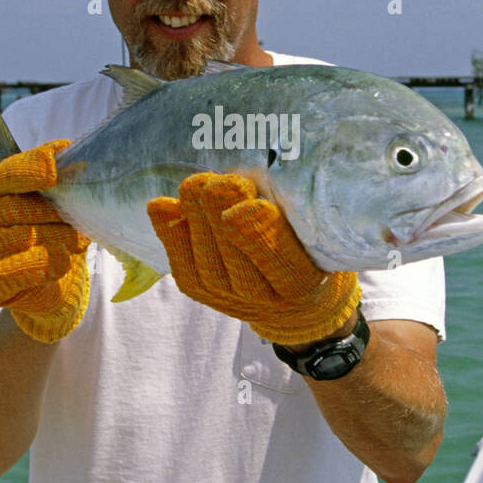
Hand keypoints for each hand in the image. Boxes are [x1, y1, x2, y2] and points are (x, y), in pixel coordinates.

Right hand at [0, 139, 89, 342]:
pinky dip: (57, 264)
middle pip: (24, 207)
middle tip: (74, 222)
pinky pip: (37, 266)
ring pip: (35, 236)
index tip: (53, 166)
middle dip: (59, 214)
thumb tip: (77, 157)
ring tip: (70, 244)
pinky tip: (60, 263)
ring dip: (65, 240)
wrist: (51, 287)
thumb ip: (62, 181)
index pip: (6, 175)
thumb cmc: (55, 235)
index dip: (29, 168)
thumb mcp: (59, 203)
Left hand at [146, 173, 359, 345]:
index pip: (275, 254)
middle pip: (230, 241)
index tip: (255, 201)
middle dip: (225, 203)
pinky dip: (170, 223)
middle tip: (229, 181)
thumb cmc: (309, 253)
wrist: (293, 305)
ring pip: (201, 243)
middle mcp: (258, 294)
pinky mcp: (195, 287)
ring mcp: (222, 294)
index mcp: (298, 282)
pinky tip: (168, 204)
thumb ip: (289, 205)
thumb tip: (236, 177)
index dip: (258, 224)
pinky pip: (176, 251)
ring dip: (197, 208)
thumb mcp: (314, 232)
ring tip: (202, 183)